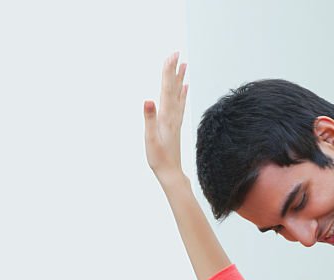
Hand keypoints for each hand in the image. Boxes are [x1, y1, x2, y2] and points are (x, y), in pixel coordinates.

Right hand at [144, 52, 187, 180]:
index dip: (167, 72)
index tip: (170, 56)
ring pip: (178, 94)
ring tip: (183, 65)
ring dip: (179, 78)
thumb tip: (148, 101)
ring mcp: (175, 120)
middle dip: (173, 70)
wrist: (171, 172)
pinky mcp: (175, 125)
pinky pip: (180, 105)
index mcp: (166, 116)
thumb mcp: (150, 139)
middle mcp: (172, 115)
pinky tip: (185, 87)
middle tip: (176, 53)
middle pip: (173, 88)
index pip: (167, 89)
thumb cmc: (159, 158)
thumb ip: (149, 119)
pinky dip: (182, 94)